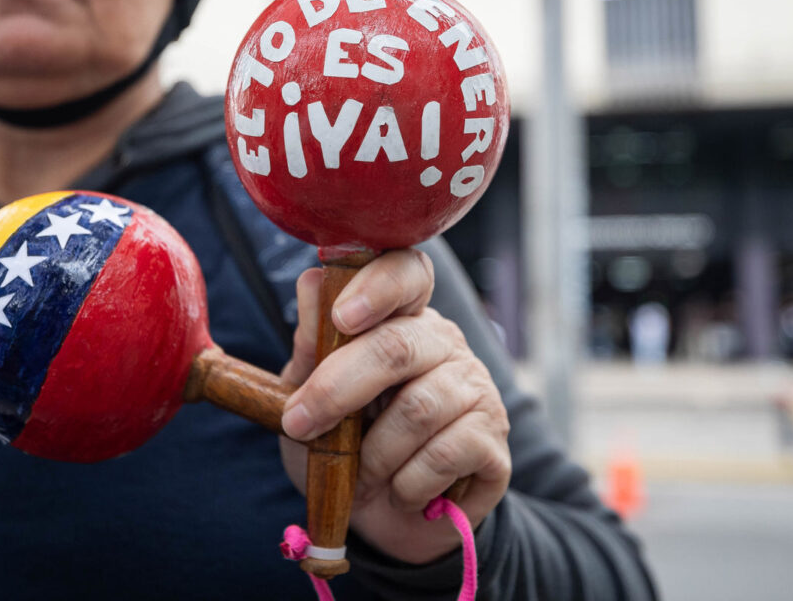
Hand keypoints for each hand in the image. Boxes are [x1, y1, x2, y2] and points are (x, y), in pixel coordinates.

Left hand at [278, 249, 511, 564]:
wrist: (380, 518)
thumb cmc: (342, 445)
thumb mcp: (308, 396)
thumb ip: (311, 345)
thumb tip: (310, 282)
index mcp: (400, 318)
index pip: (407, 273)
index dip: (377, 286)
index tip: (342, 316)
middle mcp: (444, 343)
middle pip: (398, 346)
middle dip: (338, 389)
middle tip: (299, 424)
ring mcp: (476, 387)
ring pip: (417, 409)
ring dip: (372, 453)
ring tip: (362, 472)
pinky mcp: (493, 438)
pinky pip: (444, 455)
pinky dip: (407, 482)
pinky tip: (402, 489)